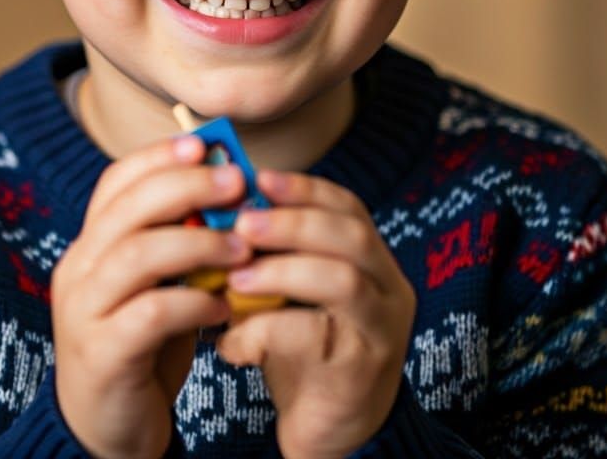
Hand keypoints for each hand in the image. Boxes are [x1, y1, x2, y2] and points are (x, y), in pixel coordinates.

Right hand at [51, 135, 252, 458]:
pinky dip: (194, 303)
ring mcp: (83, 311)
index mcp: (90, 245)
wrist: (105, 428)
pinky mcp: (102, 354)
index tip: (204, 144)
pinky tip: (224, 308)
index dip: (158, 157)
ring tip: (242, 246)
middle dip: (187, 186)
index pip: (115, 182)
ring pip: (138, 254)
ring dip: (198, 242)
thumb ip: (179, 241)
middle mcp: (77, 269)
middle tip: (236, 183)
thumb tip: (230, 190)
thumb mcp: (158, 284)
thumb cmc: (142, 343)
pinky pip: (151, 313)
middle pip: (128, 209)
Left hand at [215, 170, 415, 458]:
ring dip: (283, 271)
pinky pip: (316, 338)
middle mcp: (389, 289)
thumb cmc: (303, 347)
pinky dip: (266, 331)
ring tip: (236, 278)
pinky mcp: (361, 372)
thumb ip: (271, 254)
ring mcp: (382, 330)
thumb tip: (217, 210)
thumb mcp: (291, 292)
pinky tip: (231, 341)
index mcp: (373, 259)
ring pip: (344, 282)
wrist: (329, 429)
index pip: (348, 206)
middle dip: (293, 222)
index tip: (259, 178)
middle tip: (244, 224)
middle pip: (352, 237)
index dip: (304, 188)